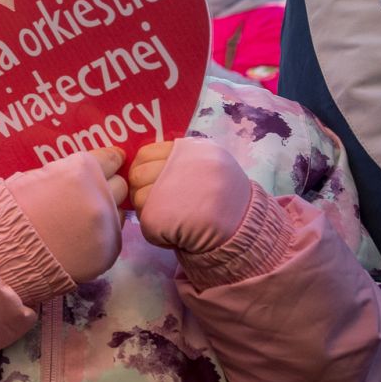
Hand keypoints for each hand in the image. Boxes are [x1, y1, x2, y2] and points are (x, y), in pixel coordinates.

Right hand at [6, 148, 125, 283]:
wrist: (0, 253)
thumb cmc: (8, 210)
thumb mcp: (34, 177)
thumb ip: (66, 172)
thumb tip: (88, 171)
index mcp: (81, 170)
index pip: (112, 158)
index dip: (108, 161)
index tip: (108, 165)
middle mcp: (100, 195)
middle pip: (120, 185)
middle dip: (106, 187)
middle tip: (87, 196)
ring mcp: (106, 226)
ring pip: (118, 212)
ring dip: (104, 213)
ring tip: (79, 222)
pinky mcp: (107, 253)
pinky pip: (111, 238)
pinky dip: (99, 237)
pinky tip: (78, 240)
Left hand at [131, 139, 253, 253]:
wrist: (243, 228)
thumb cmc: (223, 197)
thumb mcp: (208, 164)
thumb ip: (179, 159)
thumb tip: (141, 162)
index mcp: (192, 149)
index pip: (145, 154)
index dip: (142, 169)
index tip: (148, 181)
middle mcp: (182, 165)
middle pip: (137, 176)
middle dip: (141, 191)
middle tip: (157, 203)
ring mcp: (172, 190)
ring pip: (138, 198)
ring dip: (147, 211)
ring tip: (170, 218)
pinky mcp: (162, 216)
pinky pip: (144, 221)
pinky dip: (154, 230)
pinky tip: (173, 231)